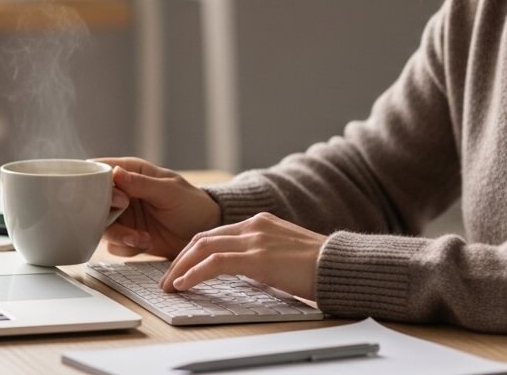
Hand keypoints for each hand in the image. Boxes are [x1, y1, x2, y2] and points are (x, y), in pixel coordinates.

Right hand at [96, 157, 220, 258]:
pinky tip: (145, 243)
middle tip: (125, 212)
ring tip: (140, 238)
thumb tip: (115, 173)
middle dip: (105, 213)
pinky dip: (126, 248)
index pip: (100, 171)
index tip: (116, 197)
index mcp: (131, 172)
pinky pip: (113, 245)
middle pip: (94, 202)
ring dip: (118, 235)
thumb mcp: (169, 191)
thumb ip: (141, 184)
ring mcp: (123, 216)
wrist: (204, 231)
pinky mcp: (127, 237)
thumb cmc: (191, 203)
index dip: (98, 184)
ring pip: (101, 226)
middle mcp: (122, 193)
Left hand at [160, 212, 326, 300]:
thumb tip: (247, 271)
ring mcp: (254, 239)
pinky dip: (193, 273)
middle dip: (180, 258)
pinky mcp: (256, 257)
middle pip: (203, 237)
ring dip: (180, 267)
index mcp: (261, 222)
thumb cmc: (319, 265)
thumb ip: (264, 254)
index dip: (194, 250)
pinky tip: (183, 284)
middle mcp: (254, 225)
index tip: (181, 265)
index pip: (216, 233)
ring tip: (169, 284)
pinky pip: (214, 263)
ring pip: (203, 247)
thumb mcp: (285, 253)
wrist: (339, 265)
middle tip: (167, 277)